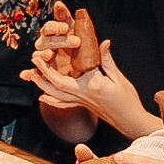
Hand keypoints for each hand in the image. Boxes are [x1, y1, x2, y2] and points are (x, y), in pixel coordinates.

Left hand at [21, 41, 140, 129]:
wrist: (131, 121)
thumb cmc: (128, 100)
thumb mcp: (119, 78)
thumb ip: (107, 60)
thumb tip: (103, 42)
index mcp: (91, 86)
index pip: (68, 74)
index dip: (53, 66)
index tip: (45, 53)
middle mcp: (83, 95)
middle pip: (57, 86)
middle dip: (43, 73)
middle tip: (34, 59)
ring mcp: (82, 103)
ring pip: (57, 96)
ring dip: (42, 86)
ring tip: (32, 75)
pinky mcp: (83, 106)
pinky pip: (63, 104)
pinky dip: (51, 100)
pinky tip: (43, 96)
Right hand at [28, 6, 79, 72]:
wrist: (87, 70)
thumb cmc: (85, 48)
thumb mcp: (83, 34)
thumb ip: (77, 20)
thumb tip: (60, 5)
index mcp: (56, 32)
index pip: (50, 27)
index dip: (56, 27)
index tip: (66, 28)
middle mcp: (47, 43)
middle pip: (46, 40)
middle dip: (59, 41)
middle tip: (76, 42)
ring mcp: (44, 57)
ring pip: (38, 54)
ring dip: (42, 54)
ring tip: (49, 55)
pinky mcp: (44, 71)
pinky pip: (34, 72)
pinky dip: (29, 73)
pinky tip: (25, 74)